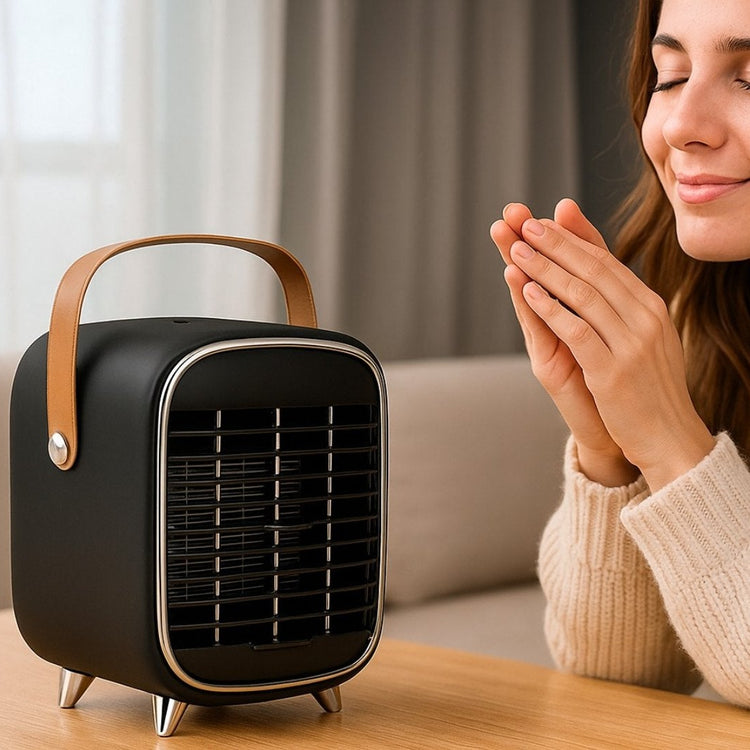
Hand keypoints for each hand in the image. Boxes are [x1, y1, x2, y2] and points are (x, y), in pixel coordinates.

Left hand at [498, 200, 714, 490]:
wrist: (670, 438)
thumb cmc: (648, 389)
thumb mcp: (643, 339)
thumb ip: (624, 308)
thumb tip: (601, 277)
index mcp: (650, 307)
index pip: (608, 262)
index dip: (575, 238)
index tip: (548, 217)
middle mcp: (644, 318)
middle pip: (594, 269)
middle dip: (556, 243)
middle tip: (525, 223)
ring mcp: (631, 343)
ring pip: (582, 293)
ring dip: (545, 268)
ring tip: (516, 249)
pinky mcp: (613, 371)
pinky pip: (576, 330)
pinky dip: (549, 308)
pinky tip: (526, 291)